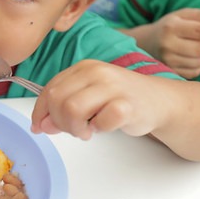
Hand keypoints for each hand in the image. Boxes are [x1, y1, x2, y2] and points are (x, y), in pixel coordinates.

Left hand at [30, 60, 165, 139]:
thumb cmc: (122, 99)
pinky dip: (99, 129)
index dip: (41, 112)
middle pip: (57, 100)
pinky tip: (104, 127)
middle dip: (59, 121)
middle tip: (73, 129)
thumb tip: (40, 125)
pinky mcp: (127, 104)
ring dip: (75, 128)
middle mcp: (96, 72)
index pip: (50, 89)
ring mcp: (112, 86)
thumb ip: (63, 107)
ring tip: (87, 130)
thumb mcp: (88, 98)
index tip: (41, 126)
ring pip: (72, 109)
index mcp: (83, 68)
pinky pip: (100, 121)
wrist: (160, 101)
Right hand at [137, 8, 199, 78]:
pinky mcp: (170, 71)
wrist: (145, 43)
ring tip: (195, 48)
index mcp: (172, 27)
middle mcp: (168, 44)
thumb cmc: (167, 27)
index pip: (198, 30)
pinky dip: (199, 65)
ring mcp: (168, 60)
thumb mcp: (179, 15)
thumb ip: (199, 14)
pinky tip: (190, 58)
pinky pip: (195, 71)